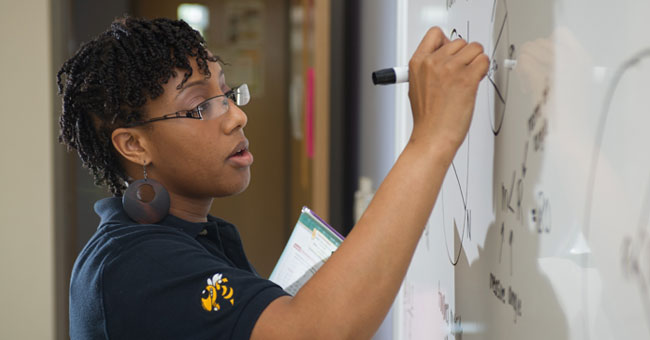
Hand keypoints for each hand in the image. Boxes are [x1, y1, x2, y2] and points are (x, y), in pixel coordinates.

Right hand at [408, 27, 488, 152]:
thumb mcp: (416, 87)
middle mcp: (433, 62)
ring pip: (475, 49)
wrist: (433, 137)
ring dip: (476, 62)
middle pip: (460, 41)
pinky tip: (475, 82)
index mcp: (418, 62)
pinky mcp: (467, 78)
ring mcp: (450, 69)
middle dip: (464, 56)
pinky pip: (484, 61)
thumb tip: (446, 57)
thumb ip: (429, 68)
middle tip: (462, 73)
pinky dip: (483, 70)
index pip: (435, 34)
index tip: (451, 53)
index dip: (446, 42)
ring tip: (468, 78)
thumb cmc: (428, 119)